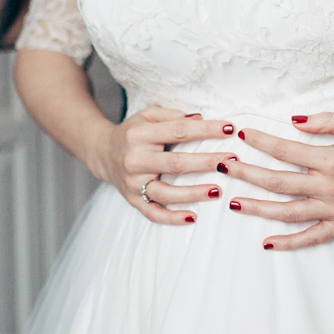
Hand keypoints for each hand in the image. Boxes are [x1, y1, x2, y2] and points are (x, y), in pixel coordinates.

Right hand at [94, 106, 238, 225]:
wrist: (102, 152)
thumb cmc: (133, 132)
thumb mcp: (148, 115)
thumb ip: (173, 116)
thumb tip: (201, 119)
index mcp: (140, 134)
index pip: (178, 131)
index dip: (205, 130)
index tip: (229, 128)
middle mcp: (135, 159)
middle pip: (175, 164)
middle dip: (206, 162)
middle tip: (232, 161)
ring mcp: (133, 182)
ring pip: (166, 193)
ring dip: (193, 193)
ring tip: (217, 191)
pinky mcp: (132, 199)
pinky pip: (153, 213)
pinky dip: (172, 218)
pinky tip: (192, 217)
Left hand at [223, 113, 333, 249]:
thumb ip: (326, 121)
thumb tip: (293, 121)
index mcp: (331, 159)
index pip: (285, 151)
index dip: (260, 142)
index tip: (242, 135)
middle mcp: (329, 187)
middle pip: (277, 182)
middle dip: (247, 173)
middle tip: (224, 166)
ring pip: (287, 212)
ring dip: (257, 207)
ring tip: (233, 203)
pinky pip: (310, 237)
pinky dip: (288, 242)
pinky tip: (266, 241)